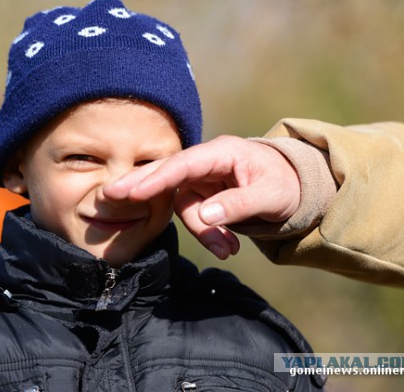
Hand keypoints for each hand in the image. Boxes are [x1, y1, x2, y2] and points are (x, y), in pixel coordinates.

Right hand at [104, 136, 300, 258]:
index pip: (183, 163)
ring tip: (230, 250)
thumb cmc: (284, 185)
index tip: (132, 190)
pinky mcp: (203, 196)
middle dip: (140, 185)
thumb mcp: (271, 197)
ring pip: (182, 204)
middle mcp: (206, 163)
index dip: (157, 176)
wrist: (293, 187)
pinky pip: (195, 216)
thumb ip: (239, 204)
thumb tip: (208, 216)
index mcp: (221, 153)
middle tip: (110, 195)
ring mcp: (202, 180)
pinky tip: (229, 247)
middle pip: (166, 172)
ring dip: (200, 231)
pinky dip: (208, 234)